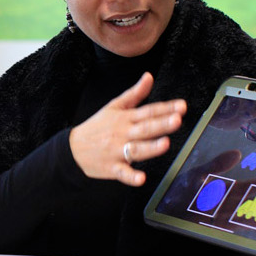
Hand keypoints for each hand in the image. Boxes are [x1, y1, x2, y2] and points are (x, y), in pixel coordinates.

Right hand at [68, 72, 186, 186]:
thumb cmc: (97, 127)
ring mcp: (117, 151)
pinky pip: (123, 173)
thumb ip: (135, 93)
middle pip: (145, 128)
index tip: (182, 106)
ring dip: (150, 148)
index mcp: (126, 118)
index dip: (166, 108)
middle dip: (161, 124)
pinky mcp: (112, 168)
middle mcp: (123, 133)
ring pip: (137, 150)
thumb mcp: (115, 106)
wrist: (73, 148)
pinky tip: (141, 178)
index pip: (148, 112)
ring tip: (165, 144)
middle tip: (177, 120)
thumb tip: (149, 76)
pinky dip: (131, 177)